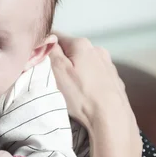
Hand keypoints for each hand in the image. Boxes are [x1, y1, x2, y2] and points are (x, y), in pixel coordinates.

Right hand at [50, 33, 141, 156]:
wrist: (112, 119)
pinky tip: (86, 95)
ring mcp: (108, 65)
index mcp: (82, 44)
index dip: (45, 49)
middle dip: (62, 62)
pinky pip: (95, 76)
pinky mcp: (114, 80)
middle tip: (55, 80)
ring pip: (84, 63)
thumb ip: (50, 50)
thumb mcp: (57, 69)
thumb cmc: (82, 96)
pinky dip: (88, 82)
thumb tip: (48, 38)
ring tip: (72, 90)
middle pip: (71, 51)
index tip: (41, 62)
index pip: (56, 37)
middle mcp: (97, 50)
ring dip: (76, 72)